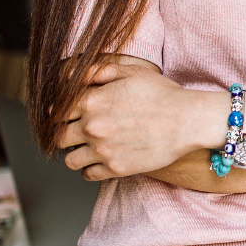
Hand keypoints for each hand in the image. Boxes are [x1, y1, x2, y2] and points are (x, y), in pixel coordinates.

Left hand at [60, 59, 218, 180]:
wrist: (188, 120)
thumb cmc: (163, 94)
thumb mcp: (132, 72)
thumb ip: (100, 71)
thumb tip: (77, 77)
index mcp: (90, 102)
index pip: (57, 112)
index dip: (64, 114)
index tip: (72, 116)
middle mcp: (91, 127)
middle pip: (60, 138)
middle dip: (67, 134)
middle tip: (79, 133)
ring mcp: (102, 150)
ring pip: (70, 160)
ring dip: (76, 154)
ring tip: (88, 149)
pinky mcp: (115, 168)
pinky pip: (88, 174)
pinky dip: (90, 169)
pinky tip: (100, 161)